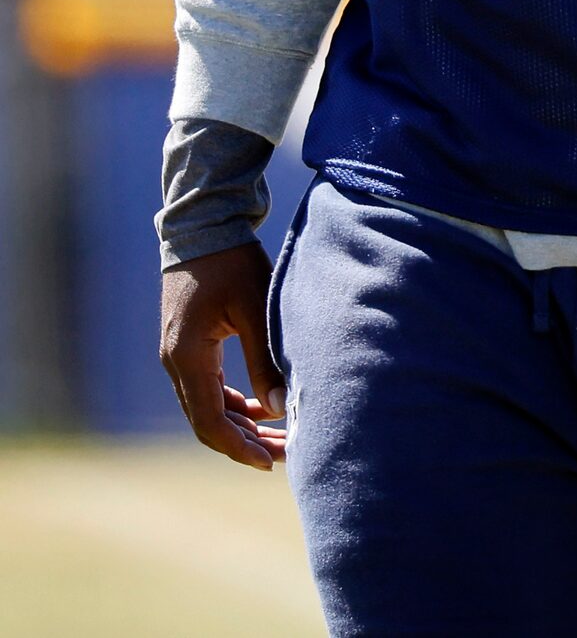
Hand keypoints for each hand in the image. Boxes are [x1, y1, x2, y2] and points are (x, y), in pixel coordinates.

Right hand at [158, 242, 284, 470]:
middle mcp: (176, 363)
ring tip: (279, 438)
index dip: (240, 447)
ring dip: (240, 425)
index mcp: (189, 358)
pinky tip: (261, 409)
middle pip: (207, 421)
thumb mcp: (255, 311)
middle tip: (285, 456)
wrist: (204, 229)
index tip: (271, 462)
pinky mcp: (188, 346)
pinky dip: (233, 404)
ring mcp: (179, 356)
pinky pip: (207, 388)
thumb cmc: (233, 264)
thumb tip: (279, 409)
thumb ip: (265, 361)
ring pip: (207, 407)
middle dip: (245, 442)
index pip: (210, 421)